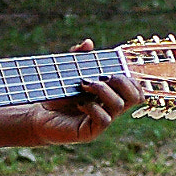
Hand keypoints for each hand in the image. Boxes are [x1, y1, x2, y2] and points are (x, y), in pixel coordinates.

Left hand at [25, 39, 145, 145]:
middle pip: (136, 97)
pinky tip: (78, 103)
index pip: (136, 89)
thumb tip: (88, 43)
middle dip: (122, 82)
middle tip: (102, 77)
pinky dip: (93, 108)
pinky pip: (104, 120)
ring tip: (84, 85)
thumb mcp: (68, 72)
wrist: (38, 114)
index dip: (130, 79)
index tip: (109, 71)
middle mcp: (110, 109)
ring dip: (103, 90)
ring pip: (119, 106)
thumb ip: (79, 57)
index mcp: (111, 95)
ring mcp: (102, 122)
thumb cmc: (56, 94)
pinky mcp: (91, 132)